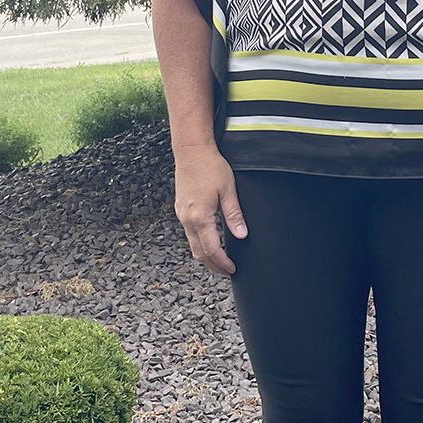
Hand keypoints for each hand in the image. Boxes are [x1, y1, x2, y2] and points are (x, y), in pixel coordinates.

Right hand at [172, 143, 245, 275]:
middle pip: (198, 252)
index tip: (232, 269)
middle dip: (212, 265)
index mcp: (200, 217)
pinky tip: (209, 241)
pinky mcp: (180, 209)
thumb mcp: (228, 191)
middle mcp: (187, 219)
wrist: (191, 151)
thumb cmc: (210, 166)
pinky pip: (189, 233)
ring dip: (205, 256)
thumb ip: (234, 215)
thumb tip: (242, 235)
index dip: (222, 263)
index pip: (211, 249)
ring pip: (192, 244)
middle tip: (226, 271)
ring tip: (219, 260)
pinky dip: (199, 243)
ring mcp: (181, 214)